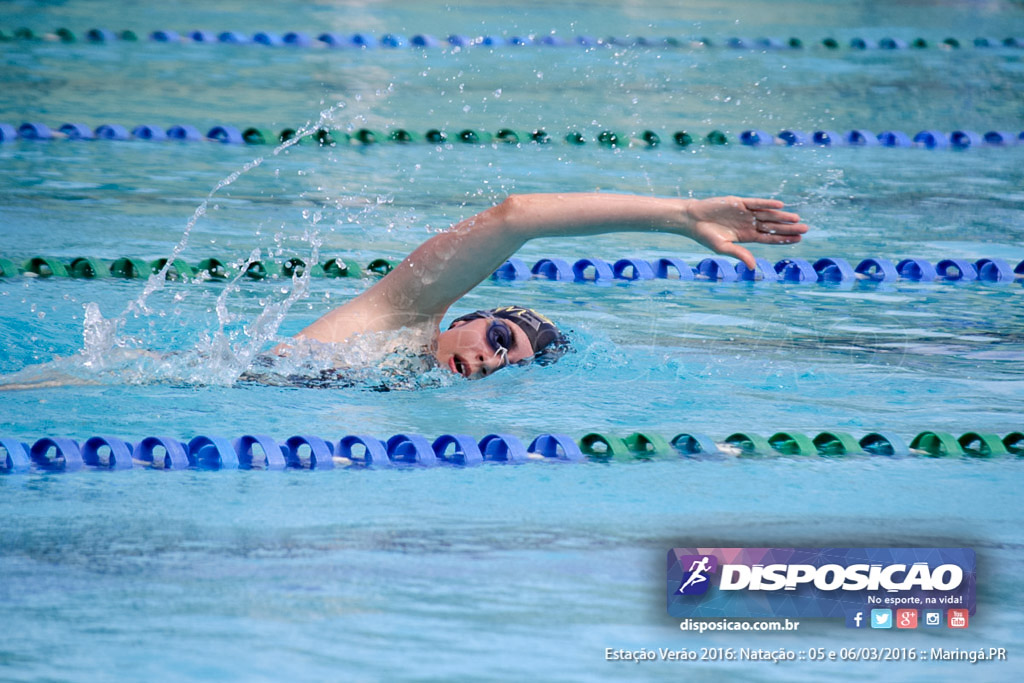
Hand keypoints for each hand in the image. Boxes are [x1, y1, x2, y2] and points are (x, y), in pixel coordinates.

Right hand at [686, 196, 807, 268]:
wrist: (692, 219)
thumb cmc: (705, 236)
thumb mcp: (723, 248)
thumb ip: (739, 254)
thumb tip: (754, 267)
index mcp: (747, 236)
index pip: (769, 238)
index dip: (783, 238)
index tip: (798, 239)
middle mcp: (749, 224)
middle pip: (773, 226)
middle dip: (788, 227)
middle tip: (805, 229)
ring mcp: (745, 213)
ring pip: (768, 215)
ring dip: (782, 217)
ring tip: (797, 218)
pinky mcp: (739, 202)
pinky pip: (756, 203)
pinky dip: (767, 204)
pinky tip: (780, 206)